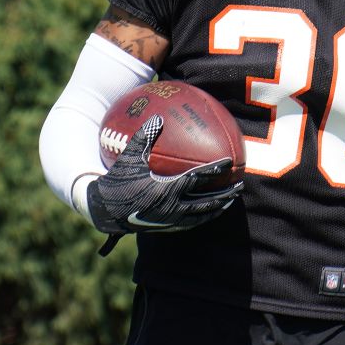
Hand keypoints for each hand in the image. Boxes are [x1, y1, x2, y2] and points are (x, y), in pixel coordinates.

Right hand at [86, 116, 241, 233]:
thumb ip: (144, 137)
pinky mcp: (166, 227)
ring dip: (217, 208)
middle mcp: (172, 207)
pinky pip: (190, 223)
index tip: (229, 163)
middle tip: (240, 186)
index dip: (215, 170)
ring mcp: (170, 220)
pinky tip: (208, 212)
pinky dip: (203, 217)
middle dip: (225, 194)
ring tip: (230, 201)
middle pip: (207, 201)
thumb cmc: (116, 181)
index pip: (198, 178)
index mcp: (166, 189)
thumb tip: (157, 117)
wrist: (104, 211)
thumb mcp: (129, 158)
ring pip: (201, 215)